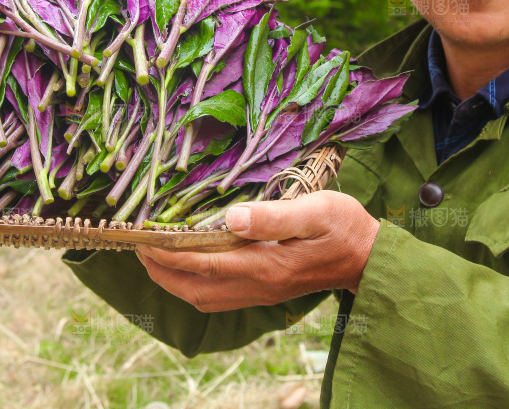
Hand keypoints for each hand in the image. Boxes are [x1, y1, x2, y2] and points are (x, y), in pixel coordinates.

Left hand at [135, 190, 380, 312]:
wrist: (370, 258)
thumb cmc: (344, 227)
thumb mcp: (315, 211)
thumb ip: (273, 216)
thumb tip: (231, 218)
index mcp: (265, 264)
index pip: (203, 263)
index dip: (168, 253)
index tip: (142, 238)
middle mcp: (258, 284)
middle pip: (196, 287)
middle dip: (161, 271)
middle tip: (138, 247)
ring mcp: (262, 291)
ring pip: (204, 297)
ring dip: (175, 280)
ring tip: (156, 257)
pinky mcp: (267, 290)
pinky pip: (219, 296)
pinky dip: (195, 284)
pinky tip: (191, 268)